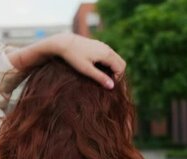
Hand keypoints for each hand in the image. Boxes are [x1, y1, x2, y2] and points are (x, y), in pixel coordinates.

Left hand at [7, 34, 125, 89]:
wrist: (64, 43)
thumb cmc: (74, 57)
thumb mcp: (86, 70)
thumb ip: (100, 77)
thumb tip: (112, 86)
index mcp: (107, 54)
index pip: (121, 68)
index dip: (117, 79)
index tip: (108, 86)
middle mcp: (108, 49)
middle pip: (121, 63)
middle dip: (118, 74)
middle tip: (107, 82)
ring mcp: (104, 46)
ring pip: (116, 59)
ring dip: (113, 69)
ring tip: (103, 77)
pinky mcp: (99, 46)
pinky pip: (110, 56)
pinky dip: (109, 64)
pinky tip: (99, 69)